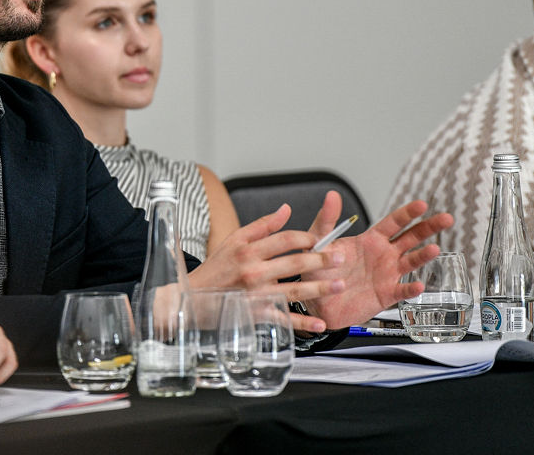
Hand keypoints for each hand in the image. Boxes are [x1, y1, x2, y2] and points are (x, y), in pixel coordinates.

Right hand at [187, 204, 344, 333]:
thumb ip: (262, 225)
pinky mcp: (256, 315)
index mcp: (248, 250)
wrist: (192, 297)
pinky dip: (303, 323)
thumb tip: (286, 209)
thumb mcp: (234, 240)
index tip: (319, 239)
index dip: (306, 237)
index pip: (285, 239)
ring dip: (320, 288)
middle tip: (340, 258)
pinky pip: (283, 319)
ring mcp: (256, 295)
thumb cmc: (215, 268)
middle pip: (295, 262)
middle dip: (322, 260)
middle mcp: (253, 271)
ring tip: (339, 284)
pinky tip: (320, 323)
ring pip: (294, 290)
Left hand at [301, 191, 454, 328]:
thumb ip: (327, 219)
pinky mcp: (386, 295)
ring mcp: (387, 275)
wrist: (316, 300)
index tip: (422, 204)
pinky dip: (411, 289)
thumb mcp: (319, 241)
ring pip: (411, 262)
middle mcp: (383, 255)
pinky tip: (419, 285)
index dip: (407, 213)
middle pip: (411, 238)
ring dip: (424, 255)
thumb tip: (332, 195)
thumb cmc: (318, 269)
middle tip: (446, 218)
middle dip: (429, 228)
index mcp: (370, 240)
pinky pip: (402, 291)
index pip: (393, 223)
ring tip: (434, 248)